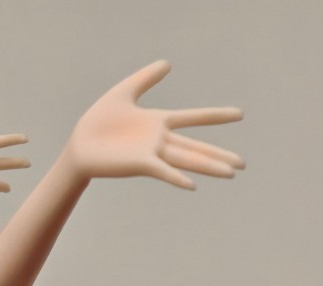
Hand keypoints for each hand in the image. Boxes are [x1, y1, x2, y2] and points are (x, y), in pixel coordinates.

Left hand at [66, 59, 243, 187]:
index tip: (240, 114)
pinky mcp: (140, 163)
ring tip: (230, 173)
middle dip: (219, 155)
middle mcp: (160, 140)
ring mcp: (152, 153)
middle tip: (242, 164)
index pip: (194, 118)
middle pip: (196, 147)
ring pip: (187, 160)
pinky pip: (163, 171)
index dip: (216, 116)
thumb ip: (146, 78)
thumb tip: (168, 63)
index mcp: (158, 122)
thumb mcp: (125, 91)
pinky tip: (193, 185)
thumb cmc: (98, 121)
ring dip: (209, 167)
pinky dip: (177, 177)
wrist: (80, 145)